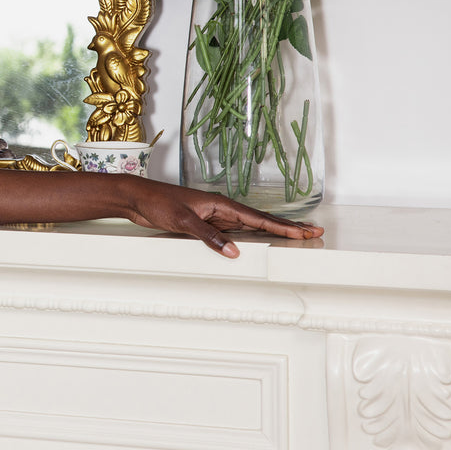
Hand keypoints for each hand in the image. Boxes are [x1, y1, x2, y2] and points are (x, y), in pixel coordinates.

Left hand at [123, 179, 323, 256]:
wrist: (137, 198)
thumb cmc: (157, 202)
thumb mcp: (183, 220)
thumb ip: (208, 236)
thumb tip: (234, 252)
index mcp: (221, 204)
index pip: (260, 218)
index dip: (284, 227)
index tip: (306, 231)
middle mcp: (221, 209)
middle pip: (261, 220)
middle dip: (287, 227)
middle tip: (313, 232)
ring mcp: (214, 216)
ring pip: (249, 226)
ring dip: (271, 232)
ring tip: (294, 237)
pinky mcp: (204, 223)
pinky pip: (233, 231)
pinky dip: (249, 236)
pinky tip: (255, 242)